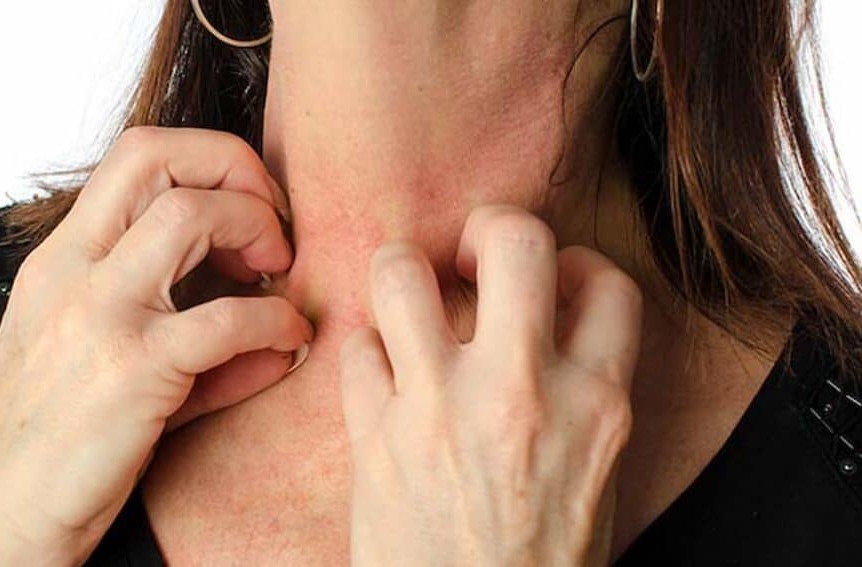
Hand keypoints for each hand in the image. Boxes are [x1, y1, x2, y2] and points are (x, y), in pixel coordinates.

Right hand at [0, 127, 312, 565]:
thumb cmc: (50, 447)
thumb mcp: (104, 366)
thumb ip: (190, 337)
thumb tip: (279, 335)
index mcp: (60, 260)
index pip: (136, 154)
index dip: (211, 159)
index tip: (252, 207)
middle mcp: (71, 271)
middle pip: (158, 156)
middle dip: (238, 170)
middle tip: (274, 228)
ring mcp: (97, 316)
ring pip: (191, 215)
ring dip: (257, 230)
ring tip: (278, 275)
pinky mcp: (129, 372)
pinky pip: (227, 319)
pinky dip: (276, 321)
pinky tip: (289, 342)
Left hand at [340, 204, 642, 565]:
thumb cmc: (540, 559)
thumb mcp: (595, 473)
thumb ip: (584, 391)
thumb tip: (553, 318)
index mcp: (596, 404)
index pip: (606, 282)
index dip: (577, 264)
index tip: (552, 282)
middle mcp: (521, 391)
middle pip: (514, 240)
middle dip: (489, 225)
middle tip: (472, 254)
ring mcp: (440, 408)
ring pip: (401, 273)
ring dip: (400, 271)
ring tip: (407, 297)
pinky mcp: (375, 435)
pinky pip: (355, 348)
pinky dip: (364, 352)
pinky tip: (381, 375)